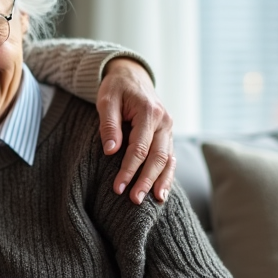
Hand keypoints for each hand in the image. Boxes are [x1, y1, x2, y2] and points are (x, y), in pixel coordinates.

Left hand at [97, 58, 175, 203]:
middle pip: (157, 157)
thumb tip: (111, 151)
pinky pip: (170, 157)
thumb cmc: (116, 88)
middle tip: (134, 200)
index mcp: (149, 112)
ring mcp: (168, 128)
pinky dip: (167, 175)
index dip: (128, 169)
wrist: (132, 76)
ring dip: (160, 181)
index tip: (117, 187)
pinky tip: (162, 191)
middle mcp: (164, 121)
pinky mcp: (167, 135)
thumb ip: (109, 125)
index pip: (139, 148)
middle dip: (146, 180)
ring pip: (168, 160)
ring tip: (153, 201)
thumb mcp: (106, 100)